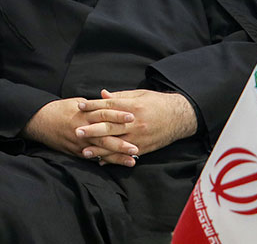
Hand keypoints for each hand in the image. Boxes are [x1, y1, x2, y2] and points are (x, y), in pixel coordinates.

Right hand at [22, 99, 137, 160]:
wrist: (39, 121)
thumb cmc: (59, 109)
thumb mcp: (76, 102)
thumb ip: (94, 105)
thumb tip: (110, 102)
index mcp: (83, 114)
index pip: (104, 113)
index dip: (118, 115)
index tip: (132, 117)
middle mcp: (82, 129)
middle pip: (105, 136)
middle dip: (121, 142)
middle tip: (137, 147)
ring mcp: (79, 143)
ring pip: (101, 150)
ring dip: (117, 156)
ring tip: (132, 160)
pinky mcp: (76, 152)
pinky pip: (93, 157)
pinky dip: (105, 161)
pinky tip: (116, 164)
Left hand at [76, 89, 196, 164]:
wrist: (180, 117)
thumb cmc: (157, 102)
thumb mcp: (139, 94)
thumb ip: (120, 96)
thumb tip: (102, 94)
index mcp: (133, 107)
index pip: (109, 106)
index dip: (93, 105)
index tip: (79, 106)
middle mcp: (135, 123)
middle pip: (110, 126)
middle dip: (92, 130)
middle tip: (77, 132)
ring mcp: (139, 137)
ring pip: (115, 144)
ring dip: (99, 149)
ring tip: (84, 151)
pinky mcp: (143, 148)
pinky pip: (125, 154)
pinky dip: (113, 159)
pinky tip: (101, 161)